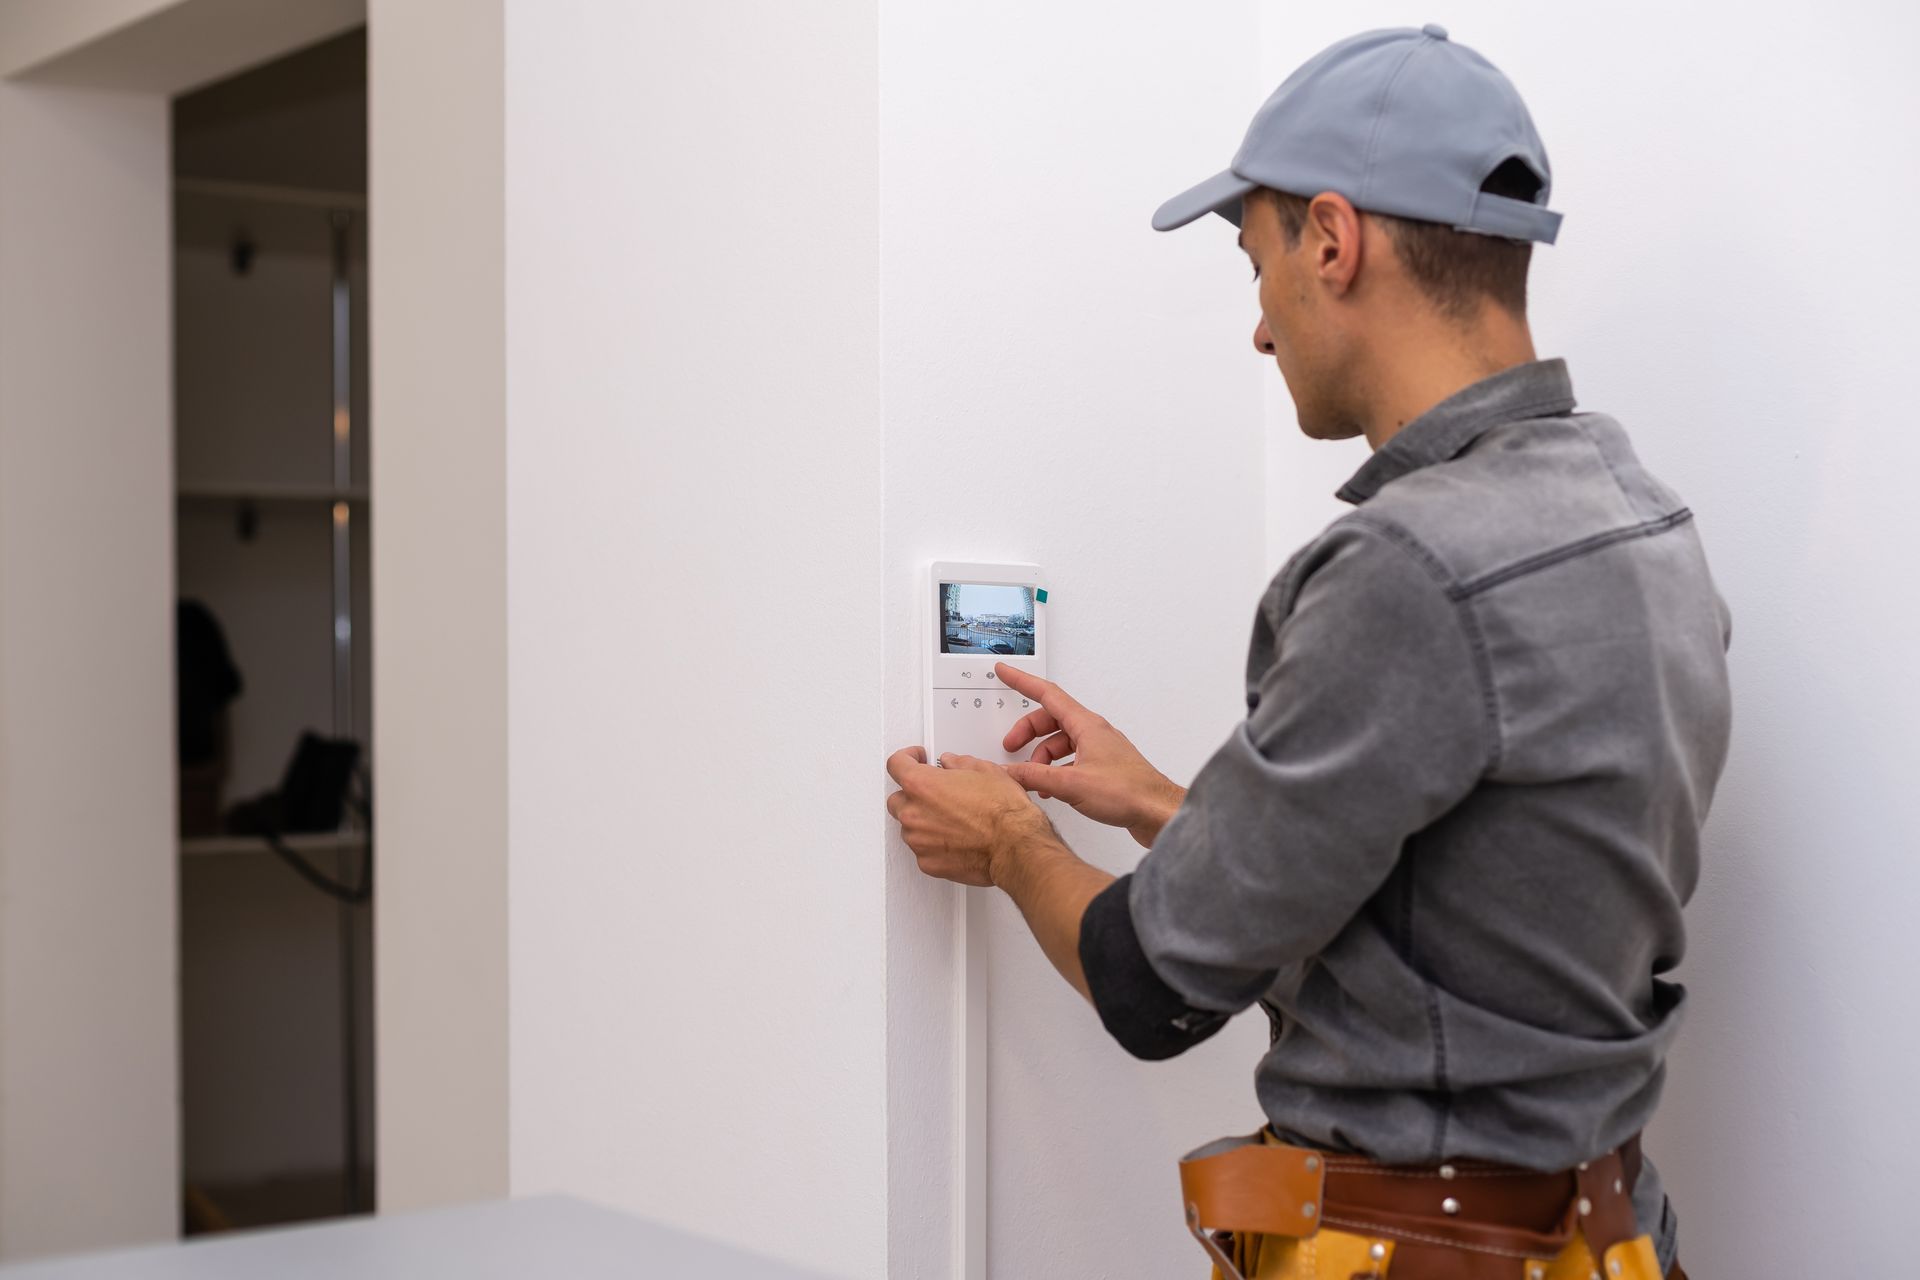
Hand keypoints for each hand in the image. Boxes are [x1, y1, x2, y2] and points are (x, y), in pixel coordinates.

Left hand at [885, 746, 1055, 886]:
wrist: (1015, 847)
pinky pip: (922, 850)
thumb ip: (959, 764)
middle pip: (897, 799)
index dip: (906, 757)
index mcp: (922, 785)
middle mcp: (914, 813)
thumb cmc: (1003, 812)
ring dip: (923, 821)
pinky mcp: (928, 863)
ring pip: (909, 827)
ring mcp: (918, 841)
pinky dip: (933, 844)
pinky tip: (954, 839)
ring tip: (950, 819)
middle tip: (934, 793)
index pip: (896, 764)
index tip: (914, 758)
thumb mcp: (985, 771)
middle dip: (912, 794)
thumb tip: (952, 764)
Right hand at [995, 664, 1185, 847]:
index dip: (1022, 682)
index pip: (1047, 694)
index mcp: (1086, 725)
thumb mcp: (1071, 784)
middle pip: (1051, 720)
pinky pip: (1071, 759)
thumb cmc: (1128, 793)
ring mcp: (1100, 749)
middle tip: (1010, 747)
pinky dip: (1056, 769)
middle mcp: (1094, 733)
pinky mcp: (1104, 768)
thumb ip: (1034, 777)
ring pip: (1060, 742)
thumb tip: (1009, 772)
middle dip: (1027, 732)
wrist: (1158, 813)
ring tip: (1032, 778)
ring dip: (1042, 756)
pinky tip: (1051, 788)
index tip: (1006, 672)